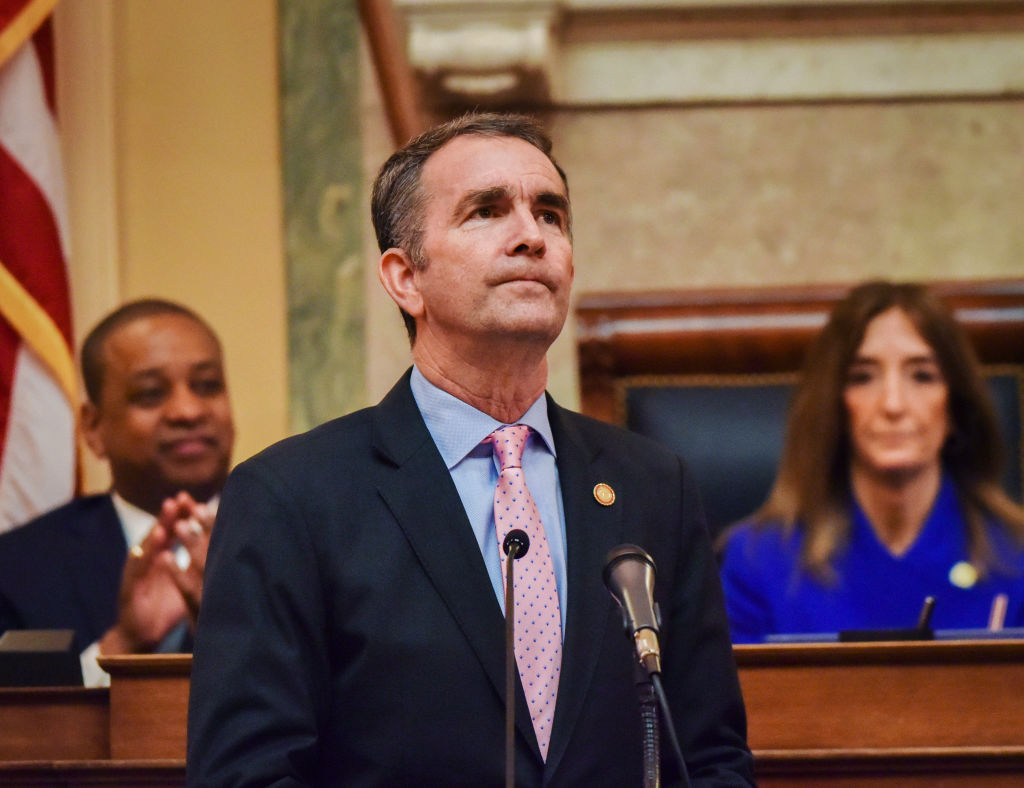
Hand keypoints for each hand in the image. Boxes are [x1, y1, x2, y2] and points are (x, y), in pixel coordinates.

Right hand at [99, 492, 215, 654]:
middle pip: (161, 535)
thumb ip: (198, 566)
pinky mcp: (128, 591)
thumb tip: (225, 549)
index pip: (175, 532)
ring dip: (154, 536)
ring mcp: (138, 574)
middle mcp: (149, 562)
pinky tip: (141, 552)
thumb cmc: (165, 607)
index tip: (198, 501)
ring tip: (164, 522)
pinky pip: (133, 576)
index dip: (186, 516)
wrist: (140, 635)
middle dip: (170, 517)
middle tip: (180, 499)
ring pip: (145, 551)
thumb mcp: (186, 584)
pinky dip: (138, 562)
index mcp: (163, 558)